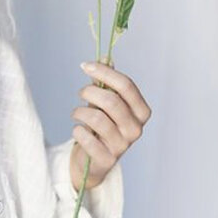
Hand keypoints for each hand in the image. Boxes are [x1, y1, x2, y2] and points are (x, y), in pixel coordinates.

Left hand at [70, 60, 151, 190]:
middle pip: (112, 101)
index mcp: (141, 111)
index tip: (85, 66)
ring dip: (80, 112)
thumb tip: (107, 57)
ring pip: (97, 118)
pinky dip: (77, 131)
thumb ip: (107, 81)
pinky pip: (87, 138)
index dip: (104, 73)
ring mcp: (123, 146)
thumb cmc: (101, 125)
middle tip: (81, 92)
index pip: (126, 86)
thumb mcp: (105, 101)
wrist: (93, 159)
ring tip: (76, 113)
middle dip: (90, 92)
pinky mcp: (107, 160)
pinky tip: (78, 131)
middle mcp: (136, 129)